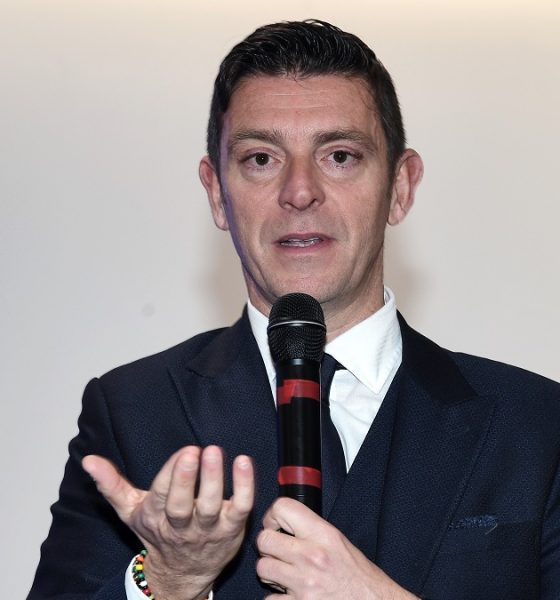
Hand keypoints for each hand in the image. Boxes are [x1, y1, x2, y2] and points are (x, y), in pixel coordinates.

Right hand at [82, 445, 253, 599]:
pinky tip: (244, 462)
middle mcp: (181, 525)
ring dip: (215, 479)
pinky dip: (244, 487)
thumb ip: (111, 485)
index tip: (184, 451)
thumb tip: (88, 460)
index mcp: (156, 516)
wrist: (181, 574)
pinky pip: (240, 508)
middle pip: (182, 505)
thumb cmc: (157, 531)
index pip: (162, 496)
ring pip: (210, 507)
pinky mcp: (231, 528)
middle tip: (196, 451)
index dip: (172, 475)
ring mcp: (207, 529)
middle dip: (188, 479)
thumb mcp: (130, 511)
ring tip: (216, 452)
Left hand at [256, 497, 417, 599]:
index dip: (273, 516)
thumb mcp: (339, 542)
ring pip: (262, 568)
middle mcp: (312, 556)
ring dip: (271, 573)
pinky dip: (277, 599)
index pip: (282, 507)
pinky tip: (291, 595)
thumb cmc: (359, 577)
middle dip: (268, 547)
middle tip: (279, 553)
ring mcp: (303, 583)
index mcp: (323, 534)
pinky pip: (270, 599)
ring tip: (285, 575)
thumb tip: (285, 521)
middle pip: (264, 539)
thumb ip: (312, 529)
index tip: (276, 526)